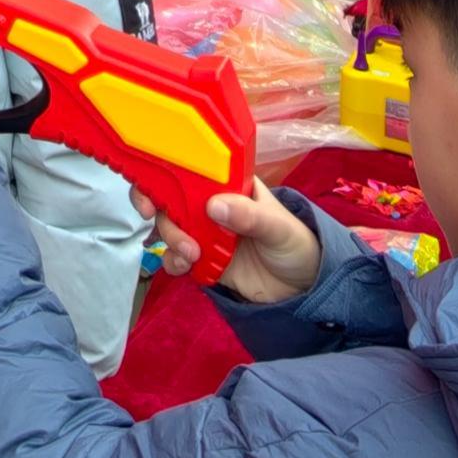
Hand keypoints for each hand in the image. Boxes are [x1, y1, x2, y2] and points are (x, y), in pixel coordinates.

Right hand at [155, 186, 322, 305]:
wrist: (303, 289)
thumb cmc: (295, 244)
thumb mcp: (278, 226)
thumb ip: (249, 216)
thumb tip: (213, 206)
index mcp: (229, 184)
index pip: (194, 168)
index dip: (167, 170)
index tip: (154, 186)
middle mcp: (212, 203)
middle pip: (173, 197)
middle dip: (161, 209)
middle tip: (157, 222)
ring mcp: (206, 232)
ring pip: (171, 227)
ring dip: (171, 239)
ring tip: (191, 255)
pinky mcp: (204, 259)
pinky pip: (177, 257)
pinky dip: (173, 261)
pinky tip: (185, 267)